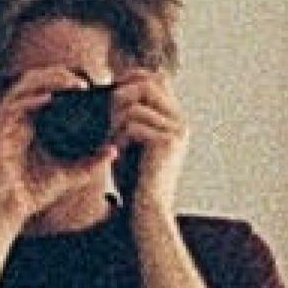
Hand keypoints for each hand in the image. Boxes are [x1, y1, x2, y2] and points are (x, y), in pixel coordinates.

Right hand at [0, 65, 114, 224]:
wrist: (11, 211)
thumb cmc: (35, 192)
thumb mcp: (70, 174)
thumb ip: (91, 162)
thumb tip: (114, 150)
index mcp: (31, 121)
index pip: (45, 88)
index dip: (65, 80)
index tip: (92, 85)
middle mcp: (18, 118)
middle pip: (34, 81)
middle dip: (58, 74)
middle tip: (85, 81)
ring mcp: (6, 124)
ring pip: (22, 87)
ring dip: (47, 80)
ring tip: (72, 83)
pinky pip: (12, 107)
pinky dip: (30, 99)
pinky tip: (49, 97)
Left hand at [107, 67, 189, 213]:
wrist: (146, 211)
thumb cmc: (134, 180)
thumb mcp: (130, 142)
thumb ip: (128, 117)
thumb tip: (114, 89)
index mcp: (175, 119)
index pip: (158, 78)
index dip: (133, 76)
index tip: (110, 89)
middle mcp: (180, 122)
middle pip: (149, 83)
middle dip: (121, 94)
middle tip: (107, 117)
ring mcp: (177, 131)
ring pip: (136, 105)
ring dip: (115, 122)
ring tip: (111, 141)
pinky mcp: (168, 142)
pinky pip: (133, 125)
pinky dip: (118, 138)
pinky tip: (116, 154)